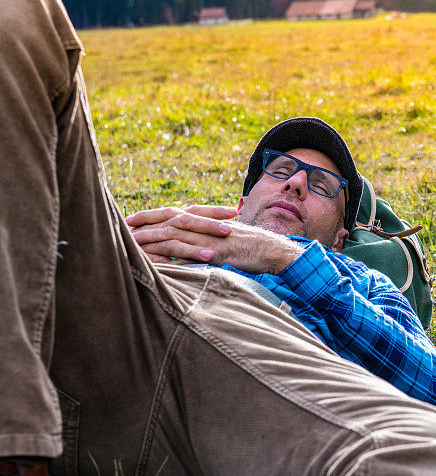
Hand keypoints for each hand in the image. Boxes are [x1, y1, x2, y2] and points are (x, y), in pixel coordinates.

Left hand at [125, 205, 303, 273]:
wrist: (273, 251)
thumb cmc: (252, 250)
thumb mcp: (226, 243)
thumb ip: (209, 241)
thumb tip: (195, 248)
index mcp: (205, 221)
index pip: (173, 212)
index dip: (151, 215)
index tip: (132, 219)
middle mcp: (204, 225)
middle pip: (168, 217)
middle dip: (144, 221)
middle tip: (123, 225)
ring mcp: (209, 236)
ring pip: (173, 233)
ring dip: (150, 238)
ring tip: (130, 243)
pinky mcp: (215, 250)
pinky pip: (188, 252)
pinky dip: (169, 256)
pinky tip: (154, 263)